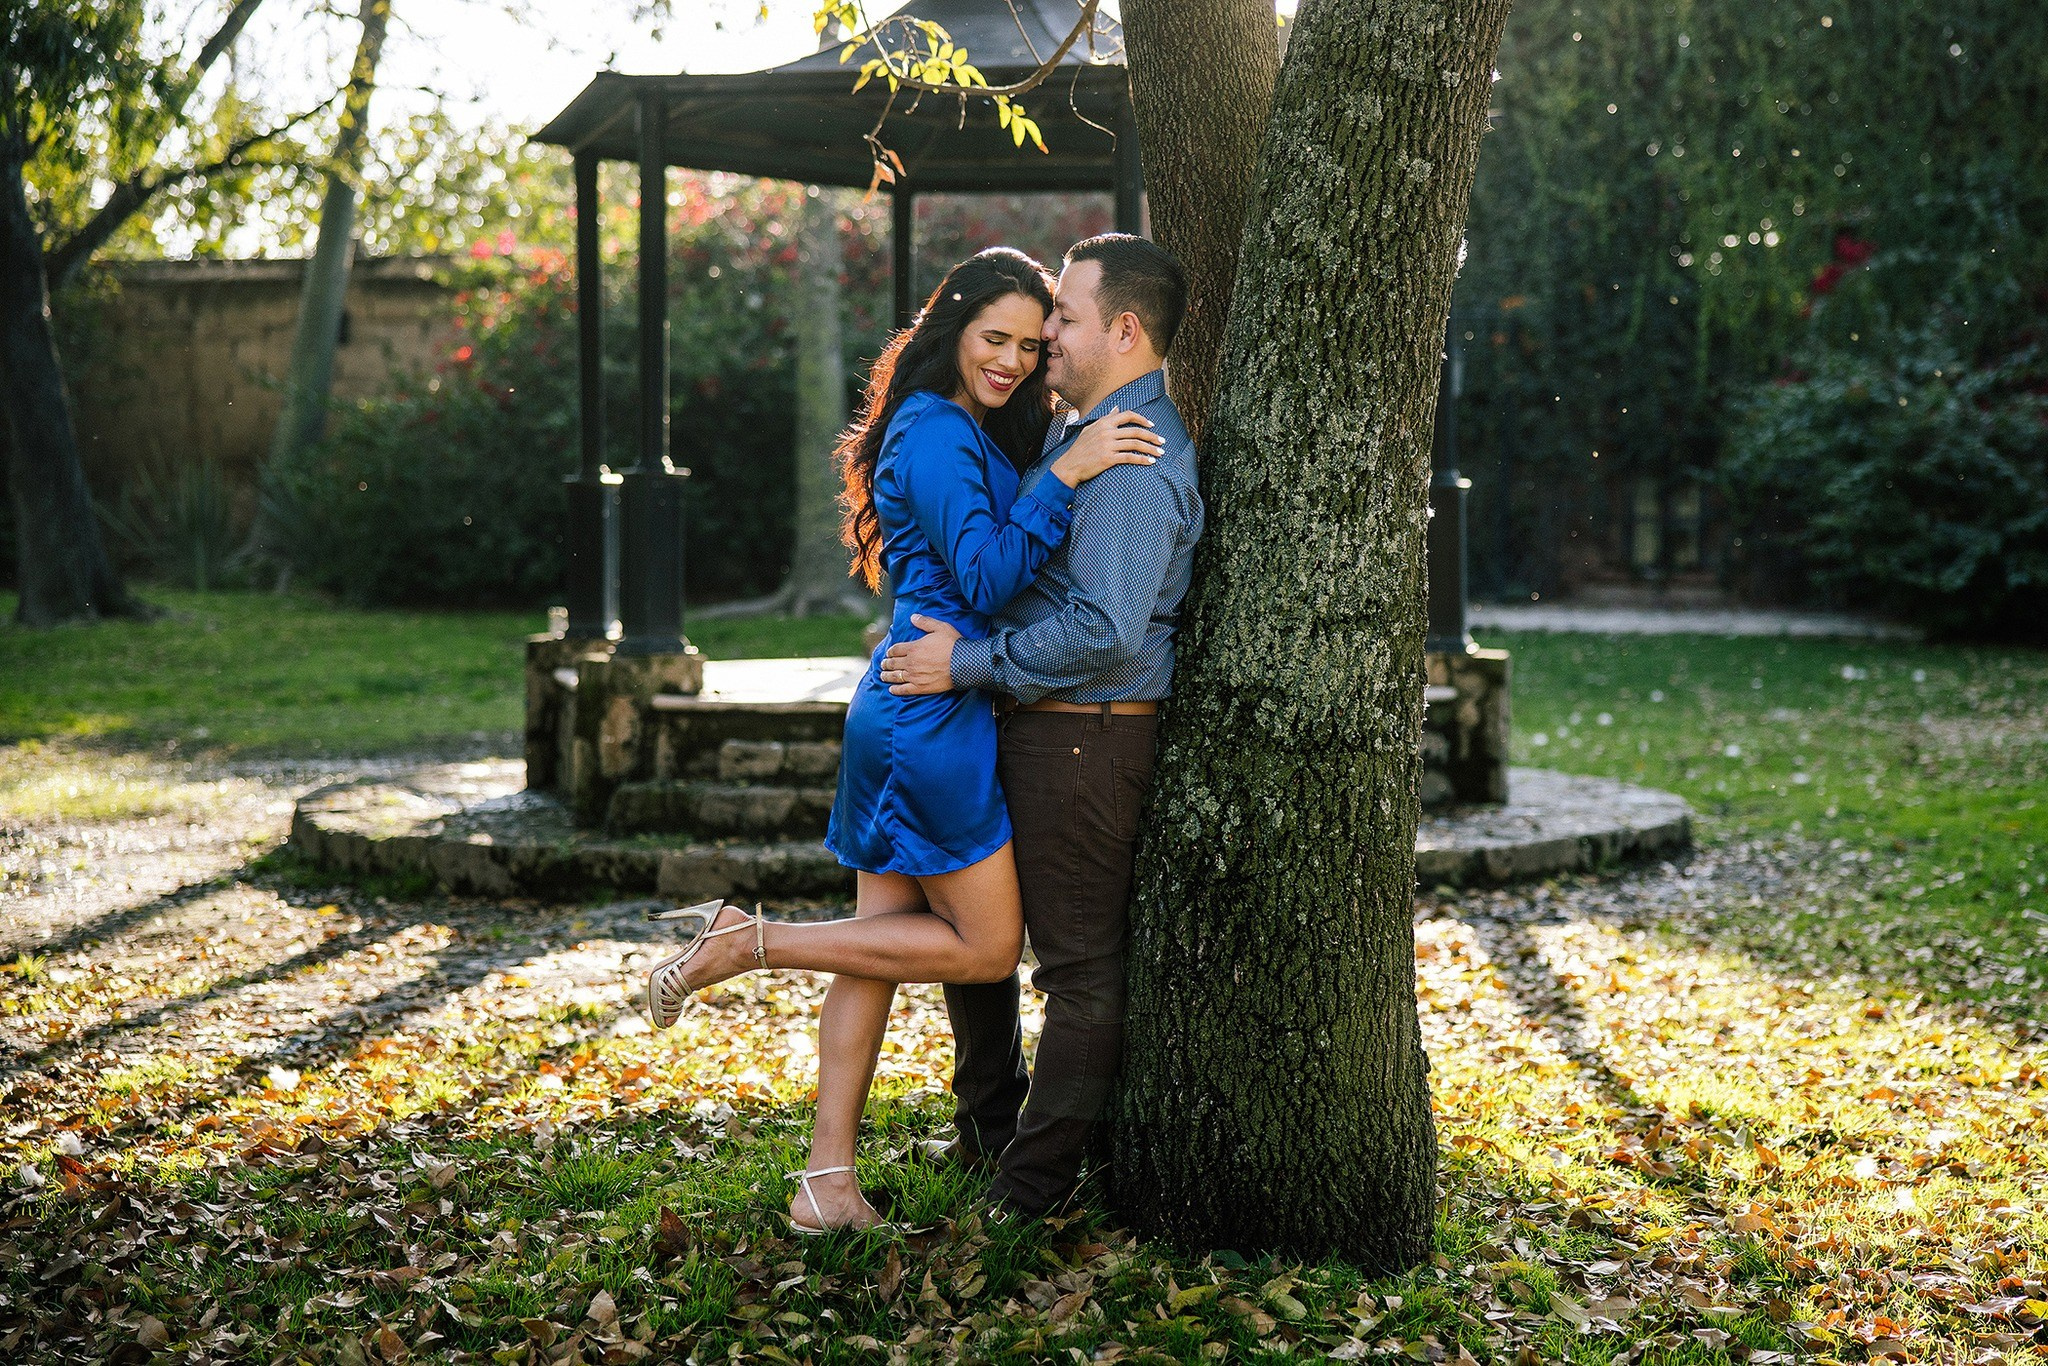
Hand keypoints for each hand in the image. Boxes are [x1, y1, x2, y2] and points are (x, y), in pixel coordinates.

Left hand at [881, 614, 962, 694]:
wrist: (963, 664)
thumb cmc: (953, 644)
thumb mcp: (940, 627)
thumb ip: (925, 622)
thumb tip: (913, 617)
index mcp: (913, 648)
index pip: (895, 649)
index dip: (890, 651)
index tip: (888, 653)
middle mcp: (911, 662)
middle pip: (893, 663)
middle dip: (886, 663)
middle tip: (883, 664)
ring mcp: (914, 676)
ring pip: (895, 676)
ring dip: (887, 676)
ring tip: (883, 676)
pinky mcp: (920, 687)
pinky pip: (904, 690)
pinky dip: (896, 690)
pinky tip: (891, 689)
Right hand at [1049, 407, 1164, 487]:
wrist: (1069, 466)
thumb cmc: (1080, 448)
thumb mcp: (1090, 429)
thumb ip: (1106, 418)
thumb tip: (1117, 408)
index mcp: (1104, 423)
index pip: (1128, 415)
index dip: (1142, 419)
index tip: (1152, 425)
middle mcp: (1107, 432)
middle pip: (1136, 431)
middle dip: (1152, 436)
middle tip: (1162, 442)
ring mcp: (1107, 445)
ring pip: (1136, 444)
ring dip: (1151, 448)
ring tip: (1160, 453)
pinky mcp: (1108, 458)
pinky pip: (1130, 457)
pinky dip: (1142, 459)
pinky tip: (1150, 462)